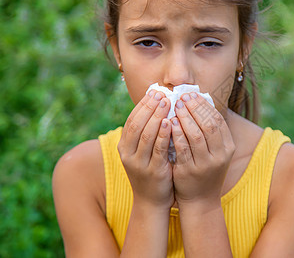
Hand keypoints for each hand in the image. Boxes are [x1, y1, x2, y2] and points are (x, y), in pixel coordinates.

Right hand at [118, 90, 173, 209]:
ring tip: (167, 103)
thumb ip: (147, 132)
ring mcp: (139, 163)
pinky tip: (169, 123)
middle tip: (162, 94)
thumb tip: (158, 106)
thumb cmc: (151, 170)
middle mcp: (128, 154)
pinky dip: (163, 135)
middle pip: (137, 125)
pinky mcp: (153, 171)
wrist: (151, 201)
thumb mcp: (143, 151)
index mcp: (124, 146)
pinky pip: (158, 150)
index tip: (154, 92)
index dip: (142, 105)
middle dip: (149, 107)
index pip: (131, 120)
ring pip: (146, 135)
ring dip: (156, 117)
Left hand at [170, 92, 235, 207]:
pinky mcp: (189, 171)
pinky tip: (170, 123)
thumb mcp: (215, 151)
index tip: (192, 94)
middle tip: (182, 97)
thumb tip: (200, 101)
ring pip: (196, 135)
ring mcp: (205, 164)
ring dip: (185, 118)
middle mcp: (220, 156)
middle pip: (209, 125)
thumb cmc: (205, 169)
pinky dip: (176, 134)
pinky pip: (182, 149)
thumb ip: (209, 130)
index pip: (218, 120)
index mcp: (228, 147)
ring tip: (175, 106)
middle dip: (195, 108)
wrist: (200, 200)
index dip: (205, 105)